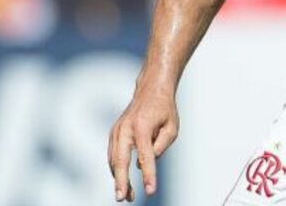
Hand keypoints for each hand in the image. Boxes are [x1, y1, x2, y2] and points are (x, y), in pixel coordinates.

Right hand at [108, 84, 178, 201]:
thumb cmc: (164, 109)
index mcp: (142, 126)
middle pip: (121, 160)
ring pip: (114, 160)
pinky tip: (122, 181)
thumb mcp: (172, 127)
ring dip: (119, 179)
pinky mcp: (114, 133)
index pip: (146, 156)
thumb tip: (144, 164)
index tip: (150, 190)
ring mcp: (117, 130)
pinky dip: (116, 169)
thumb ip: (161, 146)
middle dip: (121, 181)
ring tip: (127, 195)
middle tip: (123, 198)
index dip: (148, 175)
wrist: (150, 90)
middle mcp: (126, 128)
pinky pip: (113, 155)